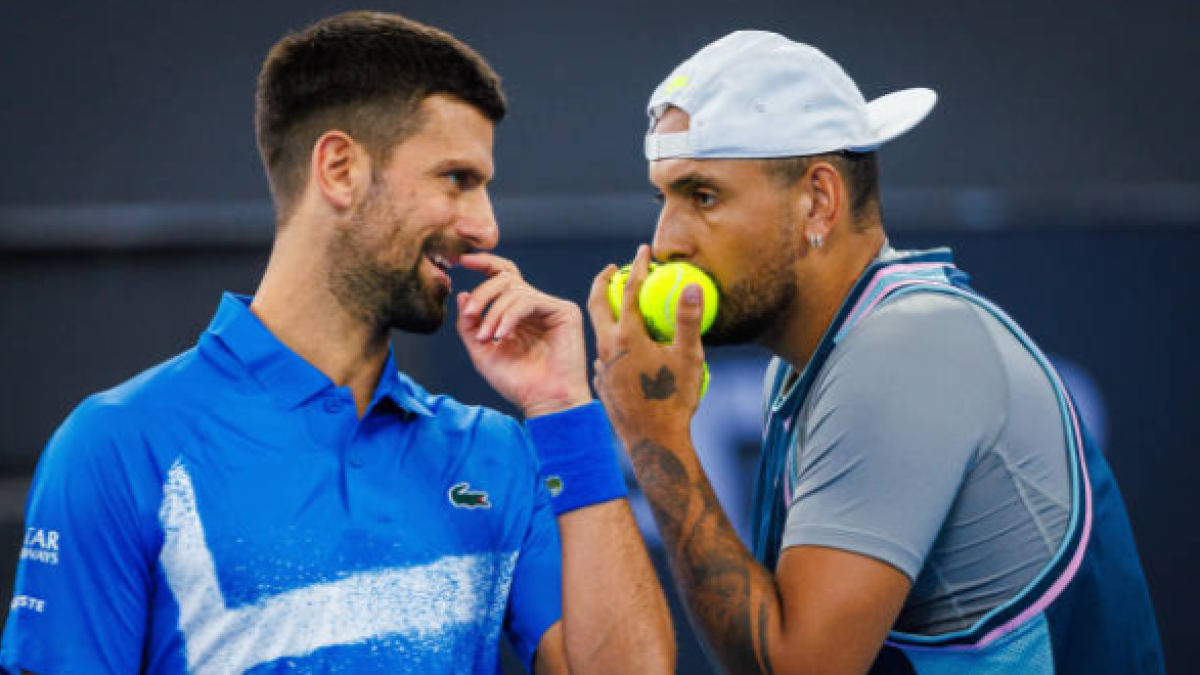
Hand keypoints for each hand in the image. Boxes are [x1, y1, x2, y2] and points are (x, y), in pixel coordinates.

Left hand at [456, 253, 591, 418]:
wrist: (544, 402)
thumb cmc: (518, 383)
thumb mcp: (482, 352)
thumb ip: (469, 325)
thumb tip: (462, 294)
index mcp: (517, 313)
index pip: (502, 277)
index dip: (484, 263)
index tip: (461, 260)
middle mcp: (535, 306)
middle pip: (505, 278)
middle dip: (483, 294)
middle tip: (470, 315)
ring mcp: (551, 307)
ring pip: (515, 289)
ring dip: (494, 312)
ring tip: (487, 337)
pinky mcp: (565, 312)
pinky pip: (529, 300)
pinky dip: (510, 315)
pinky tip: (502, 335)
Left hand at [586, 245, 705, 443]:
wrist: (653, 442)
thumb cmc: (674, 399)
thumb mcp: (688, 357)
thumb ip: (689, 320)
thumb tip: (692, 286)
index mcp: (628, 337)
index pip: (631, 290)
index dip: (639, 266)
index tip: (643, 251)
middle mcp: (609, 348)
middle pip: (598, 304)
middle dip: (604, 281)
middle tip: (612, 268)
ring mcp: (603, 367)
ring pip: (600, 331)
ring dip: (607, 314)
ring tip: (621, 307)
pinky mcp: (603, 384)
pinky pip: (605, 355)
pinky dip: (612, 342)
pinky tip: (624, 349)